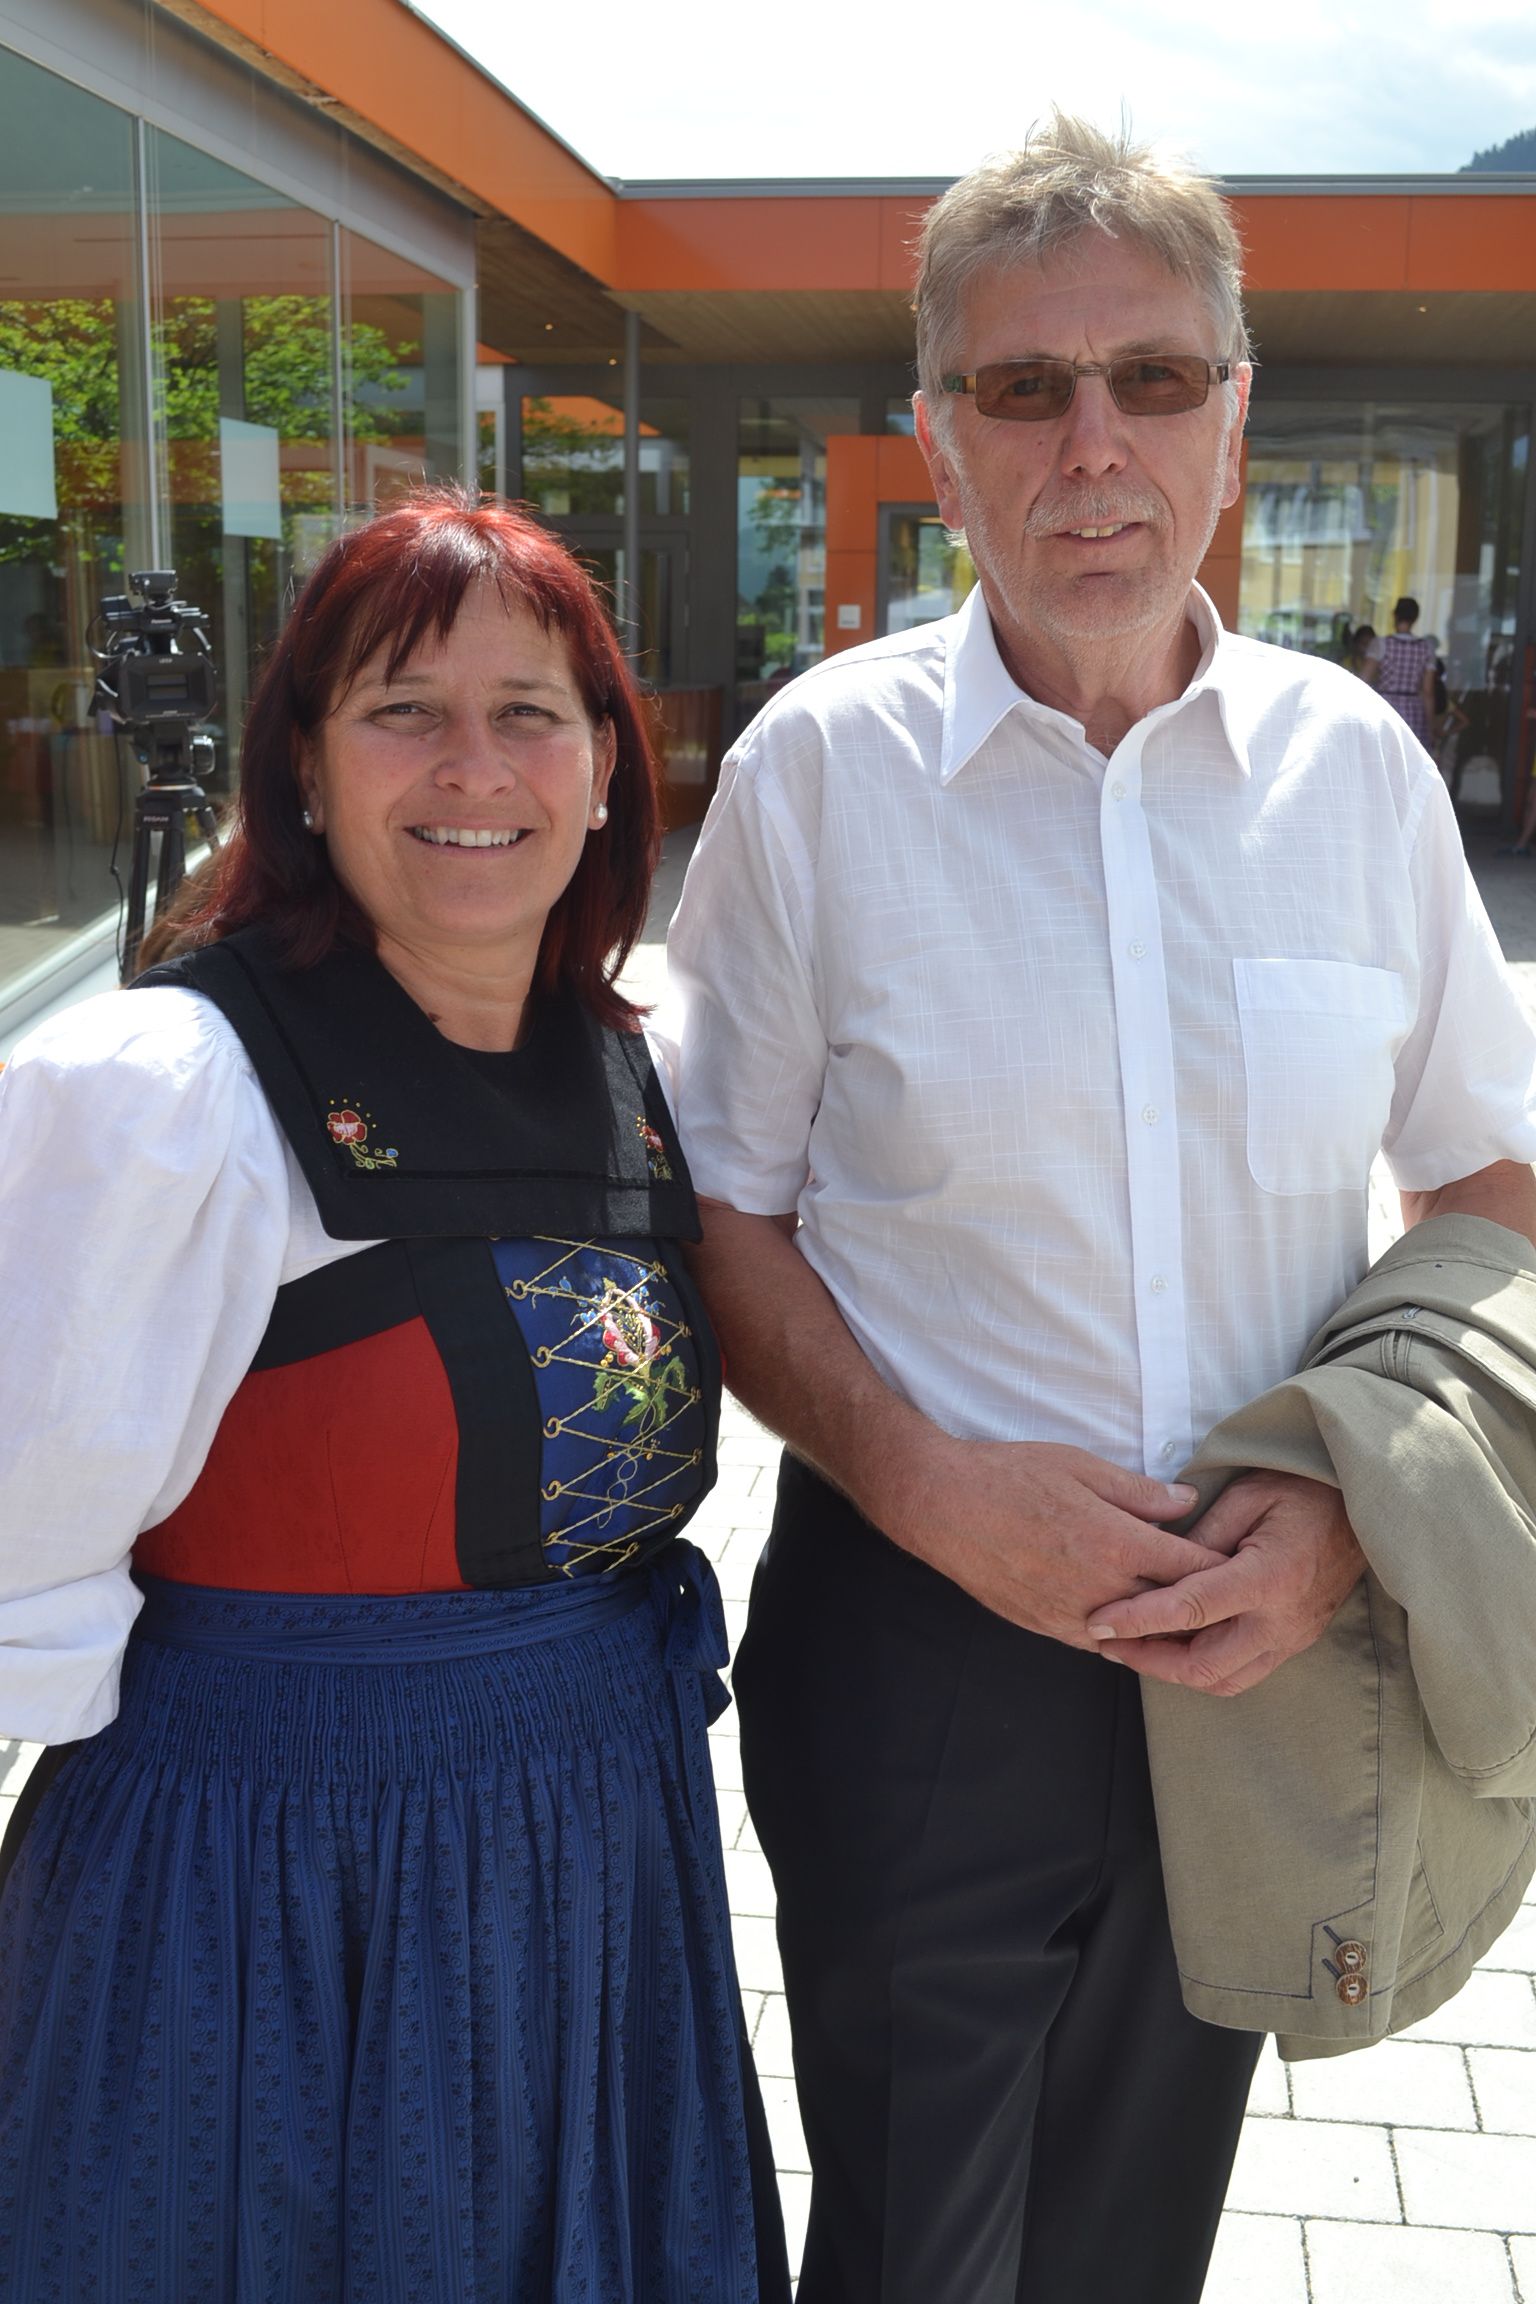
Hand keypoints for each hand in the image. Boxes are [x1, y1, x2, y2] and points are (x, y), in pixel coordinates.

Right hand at [871, 1436, 1226, 1650]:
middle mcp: (1103, 1588)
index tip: (1246, 1564)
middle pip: (1175, 1610)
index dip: (1224, 1567)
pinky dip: (1125, 1637)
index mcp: (1118, 1543)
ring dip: (1166, 1629)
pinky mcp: (1048, 1628)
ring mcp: (1075, 1615)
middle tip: (1232, 1599)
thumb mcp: (1081, 1466)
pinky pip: (1102, 1643)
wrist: (943, 1507)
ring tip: (1192, 1620)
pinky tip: (1135, 1626)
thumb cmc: (1011, 1476)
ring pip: (1141, 1637)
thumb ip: (1140, 1492)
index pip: (1193, 1567)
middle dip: (1204, 1604)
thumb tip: (1187, 1501)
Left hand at [1083, 1472, 1364, 1695]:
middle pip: (1204, 1666)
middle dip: (1149, 1661)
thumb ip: (1201, 1532)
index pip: (1191, 1610)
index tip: (1098, 1624)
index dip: (1138, 1620)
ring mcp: (1292, 1638)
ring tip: (1135, 1647)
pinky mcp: (1295, 1643)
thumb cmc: (1302, 1490)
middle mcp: (1281, 1620)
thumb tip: (1156, 1563)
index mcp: (1268, 1578)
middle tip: (1108, 1643)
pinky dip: (1203, 1668)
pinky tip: (1176, 1646)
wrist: (1363, 1508)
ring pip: (1223, 1680)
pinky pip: (1243, 1673)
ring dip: (1174, 1671)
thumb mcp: (1246, 1494)